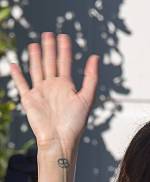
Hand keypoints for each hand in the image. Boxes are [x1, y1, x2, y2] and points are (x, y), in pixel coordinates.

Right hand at [10, 32, 98, 149]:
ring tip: (34, 45)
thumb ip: (91, 78)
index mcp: (67, 86)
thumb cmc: (75, 124)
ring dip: (35, 57)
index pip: (65, 62)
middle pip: (50, 63)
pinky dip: (17, 75)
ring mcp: (41, 92)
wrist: (59, 140)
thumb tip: (95, 57)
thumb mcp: (86, 98)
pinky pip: (21, 84)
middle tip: (48, 34)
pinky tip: (14, 65)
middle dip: (49, 49)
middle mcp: (53, 87)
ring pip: (36, 70)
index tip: (64, 36)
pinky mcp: (29, 100)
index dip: (64, 49)